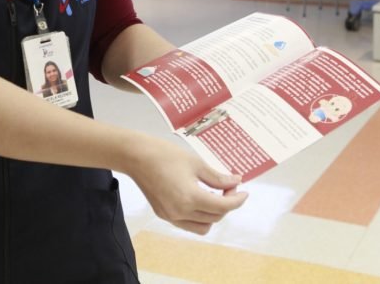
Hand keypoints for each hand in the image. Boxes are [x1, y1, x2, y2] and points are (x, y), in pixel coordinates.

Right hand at [125, 137, 247, 234]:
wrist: (135, 156)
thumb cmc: (164, 154)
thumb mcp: (195, 163)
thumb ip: (217, 177)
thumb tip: (235, 182)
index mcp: (190, 197)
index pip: (222, 207)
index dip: (237, 200)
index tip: (244, 191)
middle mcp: (180, 212)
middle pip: (215, 217)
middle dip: (227, 204)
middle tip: (229, 186)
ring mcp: (171, 216)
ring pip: (203, 226)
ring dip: (214, 214)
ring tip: (215, 195)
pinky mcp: (164, 215)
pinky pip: (188, 224)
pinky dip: (199, 216)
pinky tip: (201, 199)